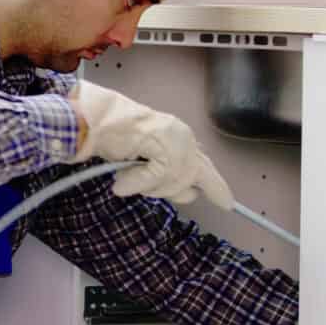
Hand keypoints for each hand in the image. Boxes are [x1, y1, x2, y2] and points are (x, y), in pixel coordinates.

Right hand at [69, 81, 234, 210]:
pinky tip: (122, 180)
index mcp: (182, 136)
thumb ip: (170, 173)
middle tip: (153, 187)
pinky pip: (157, 180)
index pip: (204, 165)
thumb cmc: (115, 138)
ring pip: (174, 183)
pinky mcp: (165, 148)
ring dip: (148, 186)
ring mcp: (176, 142)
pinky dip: (136, 183)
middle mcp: (184, 137)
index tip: (228, 203)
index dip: (216, 186)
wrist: (97, 121)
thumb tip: (190, 193)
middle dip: (174, 188)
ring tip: (127, 174)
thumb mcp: (149, 161)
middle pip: (194, 178)